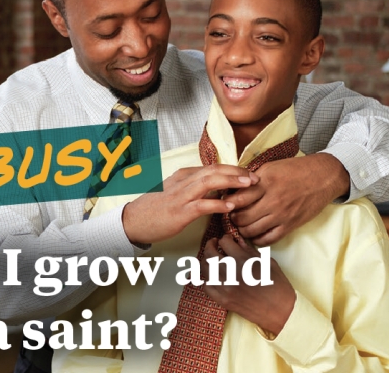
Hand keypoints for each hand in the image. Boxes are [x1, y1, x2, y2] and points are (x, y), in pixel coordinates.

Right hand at [121, 164, 255, 244]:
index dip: (233, 168)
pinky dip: (218, 204)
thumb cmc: (155, 210)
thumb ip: (193, 188)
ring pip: (210, 182)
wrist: (132, 221)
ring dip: (232, 182)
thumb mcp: (175, 193)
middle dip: (237, 172)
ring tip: (249, 185)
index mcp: (183, 176)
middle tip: (256, 177)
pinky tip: (231, 206)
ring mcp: (180, 196)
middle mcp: (183, 182)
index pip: (212, 167)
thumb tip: (217, 189)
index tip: (248, 173)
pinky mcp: (179, 212)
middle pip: (214, 170)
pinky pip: (201, 205)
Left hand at [201, 235, 294, 335]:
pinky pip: (206, 287)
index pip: (224, 242)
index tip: (227, 240)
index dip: (226, 238)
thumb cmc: (278, 285)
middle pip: (209, 253)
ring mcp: (224, 287)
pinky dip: (207, 279)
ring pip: (204, 269)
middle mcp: (230, 272)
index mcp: (243, 260)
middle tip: (214, 243)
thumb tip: (238, 241)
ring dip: (206, 261)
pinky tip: (212, 276)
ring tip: (212, 259)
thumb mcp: (267, 262)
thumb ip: (249, 250)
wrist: (281, 311)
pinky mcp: (223, 300)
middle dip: (210, 245)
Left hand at [224, 153, 348, 245]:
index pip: (237, 199)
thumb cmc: (295, 169)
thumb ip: (252, 179)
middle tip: (232, 214)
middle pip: (242, 218)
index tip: (225, 202)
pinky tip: (255, 234)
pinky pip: (268, 239)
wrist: (323, 177)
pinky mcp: (290, 226)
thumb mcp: (270, 167)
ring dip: (242, 229)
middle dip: (232, 218)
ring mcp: (282, 215)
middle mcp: (272, 201)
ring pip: (252, 231)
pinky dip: (258, 239)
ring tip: (242, 224)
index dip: (227, 202)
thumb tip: (233, 188)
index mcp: (265, 184)